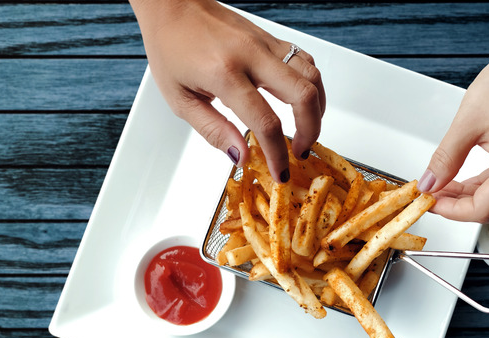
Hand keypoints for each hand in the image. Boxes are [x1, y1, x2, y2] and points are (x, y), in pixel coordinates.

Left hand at [129, 0, 325, 182]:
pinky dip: (311, 85)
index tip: (280, 170)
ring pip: (312, 75)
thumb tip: (241, 156)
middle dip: (311, 131)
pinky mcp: (270, 38)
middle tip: (300, 151)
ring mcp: (264, 43)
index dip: (277, 153)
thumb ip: (214, 131)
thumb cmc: (171, 48)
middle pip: (303, 95)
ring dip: (317, 108)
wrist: (173, 6)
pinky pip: (304, 60)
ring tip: (305, 130)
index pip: (265, 121)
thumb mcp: (181, 99)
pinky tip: (302, 102)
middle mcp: (250, 55)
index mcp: (224, 74)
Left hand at [416, 0, 488, 222]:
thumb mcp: (466, 124)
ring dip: (467, 197)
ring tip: (440, 186)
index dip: (452, 211)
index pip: (482, 209)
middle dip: (457, 206)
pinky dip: (479, 186)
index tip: (429, 202)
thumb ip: (445, 159)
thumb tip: (429, 183)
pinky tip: (458, 179)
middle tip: (431, 195)